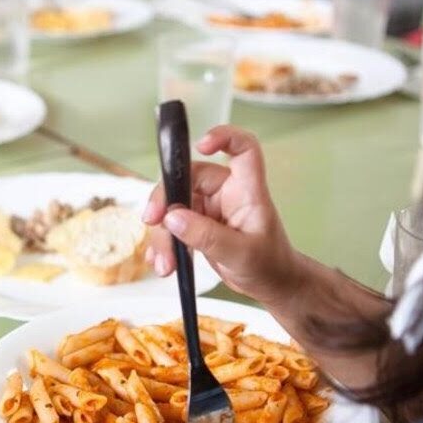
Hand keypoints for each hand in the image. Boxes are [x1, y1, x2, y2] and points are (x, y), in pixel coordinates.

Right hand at [142, 125, 303, 305]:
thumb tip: (172, 218)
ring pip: (173, 206)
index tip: (200, 145)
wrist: (269, 285)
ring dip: (162, 234)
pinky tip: (162, 261)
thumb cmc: (269, 265)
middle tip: (153, 222)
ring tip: (164, 263)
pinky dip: (163, 243)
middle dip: (165, 200)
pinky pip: (170, 225)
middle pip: (187, 178)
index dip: (224, 137)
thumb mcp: (241, 254)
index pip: (242, 149)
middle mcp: (225, 192)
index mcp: (246, 190)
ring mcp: (208, 208)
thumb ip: (206, 235)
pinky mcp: (195, 224)